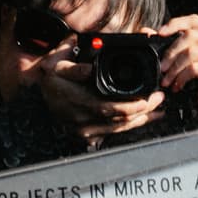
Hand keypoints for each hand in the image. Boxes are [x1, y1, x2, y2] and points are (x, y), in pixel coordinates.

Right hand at [35, 61, 167, 141]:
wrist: (39, 92)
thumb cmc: (52, 74)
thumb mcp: (57, 63)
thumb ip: (74, 66)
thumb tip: (89, 69)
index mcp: (76, 99)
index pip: (111, 108)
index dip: (134, 106)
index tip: (150, 98)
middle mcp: (79, 118)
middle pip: (119, 119)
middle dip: (144, 111)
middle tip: (159, 100)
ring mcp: (82, 129)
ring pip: (117, 128)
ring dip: (140, 120)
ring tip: (157, 111)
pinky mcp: (84, 135)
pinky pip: (111, 133)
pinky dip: (128, 126)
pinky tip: (141, 119)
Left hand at [155, 14, 197, 118]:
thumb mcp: (188, 62)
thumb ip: (172, 45)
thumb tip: (147, 31)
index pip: (195, 20)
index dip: (176, 24)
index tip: (159, 33)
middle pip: (192, 35)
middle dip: (172, 51)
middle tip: (162, 67)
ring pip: (192, 52)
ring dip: (175, 67)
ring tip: (167, 80)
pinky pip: (195, 68)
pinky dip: (182, 77)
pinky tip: (177, 86)